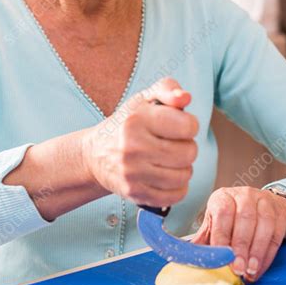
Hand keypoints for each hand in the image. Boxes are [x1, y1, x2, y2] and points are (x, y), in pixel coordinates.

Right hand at [83, 77, 198, 207]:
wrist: (96, 155)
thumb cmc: (127, 124)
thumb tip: (186, 97)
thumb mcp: (144, 99)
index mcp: (137, 120)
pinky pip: (176, 195)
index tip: (178, 125)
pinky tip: (166, 176)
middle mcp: (133, 147)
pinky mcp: (135, 193)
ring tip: (169, 160)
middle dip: (187, 147)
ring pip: (185, 175)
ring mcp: (133, 173)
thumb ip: (168, 89)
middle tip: (172, 144)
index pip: (188, 126)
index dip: (189, 125)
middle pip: (189, 152)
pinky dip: (177, 187)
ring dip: (183, 167)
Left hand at [192, 186, 285, 281]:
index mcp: (223, 197)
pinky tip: (259, 269)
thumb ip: (204, 239)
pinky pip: (275, 235)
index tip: (222, 257)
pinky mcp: (279, 213)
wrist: (263, 206)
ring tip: (250, 271)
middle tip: (237, 268)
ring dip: (256, 251)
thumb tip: (186, 256)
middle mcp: (244, 195)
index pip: (223, 213)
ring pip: (263, 225)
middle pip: (244, 219)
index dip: (222, 236)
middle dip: (241, 247)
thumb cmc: (233, 219)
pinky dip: (267, 255)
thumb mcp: (216, 224)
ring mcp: (264, 202)